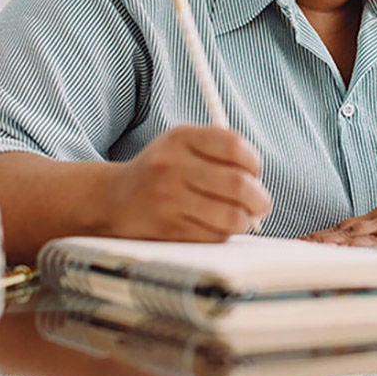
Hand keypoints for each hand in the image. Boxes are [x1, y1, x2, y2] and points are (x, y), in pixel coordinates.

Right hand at [101, 125, 269, 241]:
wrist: (114, 199)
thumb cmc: (161, 171)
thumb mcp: (182, 144)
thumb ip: (220, 149)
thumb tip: (258, 178)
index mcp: (180, 138)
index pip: (234, 147)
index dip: (254, 162)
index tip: (255, 172)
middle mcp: (172, 167)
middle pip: (238, 185)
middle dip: (259, 198)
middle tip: (262, 203)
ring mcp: (168, 200)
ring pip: (231, 216)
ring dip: (246, 219)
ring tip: (243, 217)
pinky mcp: (168, 230)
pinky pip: (214, 236)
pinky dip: (225, 234)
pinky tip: (218, 226)